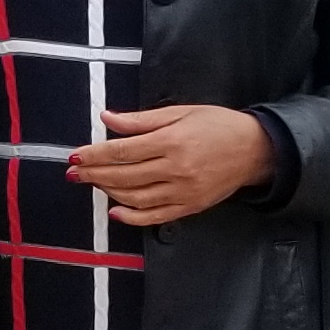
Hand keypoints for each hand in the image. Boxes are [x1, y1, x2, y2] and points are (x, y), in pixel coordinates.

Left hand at [69, 105, 275, 227]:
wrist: (255, 150)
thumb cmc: (218, 125)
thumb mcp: (180, 112)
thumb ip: (141, 120)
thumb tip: (108, 119)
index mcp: (172, 141)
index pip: (122, 151)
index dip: (94, 155)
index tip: (75, 155)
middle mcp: (176, 169)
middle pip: (123, 176)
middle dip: (93, 174)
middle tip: (74, 172)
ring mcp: (183, 192)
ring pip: (135, 198)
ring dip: (108, 192)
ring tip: (92, 183)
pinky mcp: (189, 207)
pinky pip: (154, 217)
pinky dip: (132, 217)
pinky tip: (115, 211)